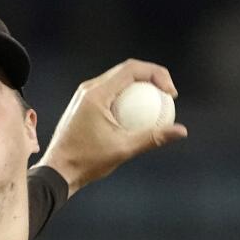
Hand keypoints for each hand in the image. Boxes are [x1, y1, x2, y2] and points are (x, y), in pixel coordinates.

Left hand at [36, 59, 187, 196]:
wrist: (58, 171)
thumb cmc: (87, 162)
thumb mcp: (124, 149)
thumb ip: (153, 137)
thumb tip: (181, 131)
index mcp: (97, 93)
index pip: (133, 68)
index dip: (157, 74)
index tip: (170, 94)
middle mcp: (89, 89)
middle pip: (127, 70)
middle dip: (152, 78)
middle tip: (168, 96)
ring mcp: (84, 95)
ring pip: (118, 80)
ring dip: (140, 86)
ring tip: (157, 103)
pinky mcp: (84, 104)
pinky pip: (111, 92)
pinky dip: (128, 97)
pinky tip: (139, 115)